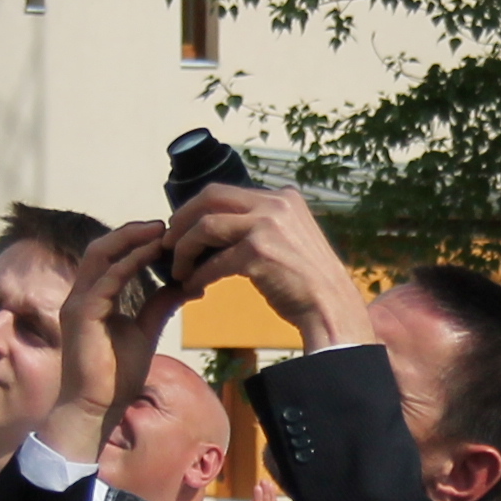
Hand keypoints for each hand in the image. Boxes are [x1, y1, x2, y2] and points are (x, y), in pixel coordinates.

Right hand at [50, 220, 186, 460]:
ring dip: (130, 240)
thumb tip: (185, 284)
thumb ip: (160, 305)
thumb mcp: (146, 332)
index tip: (166, 234)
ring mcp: (78, 303)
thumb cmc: (116, 375)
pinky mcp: (81, 316)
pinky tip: (151, 256)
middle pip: (102, 247)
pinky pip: (105, 280)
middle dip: (132, 232)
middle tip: (165, 225)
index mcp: (93, 297)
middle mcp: (81, 294)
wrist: (98, 408)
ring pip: (100, 256)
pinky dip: (128, 264)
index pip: (111, 256)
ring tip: (160, 232)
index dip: (136, 241)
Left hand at [160, 179, 372, 351]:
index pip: (226, 192)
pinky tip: (192, 286)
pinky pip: (213, 261)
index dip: (197, 209)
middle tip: (168, 242)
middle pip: (210, 197)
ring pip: (205, 226)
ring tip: (177, 269)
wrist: (332, 309)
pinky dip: (197, 275)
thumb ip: (263, 225)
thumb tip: (219, 227)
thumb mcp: (291, 239)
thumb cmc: (309, 283)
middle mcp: (276, 204)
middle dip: (182, 220)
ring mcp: (267, 226)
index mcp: (284, 198)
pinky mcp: (258, 253)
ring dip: (183, 249)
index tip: (183, 228)